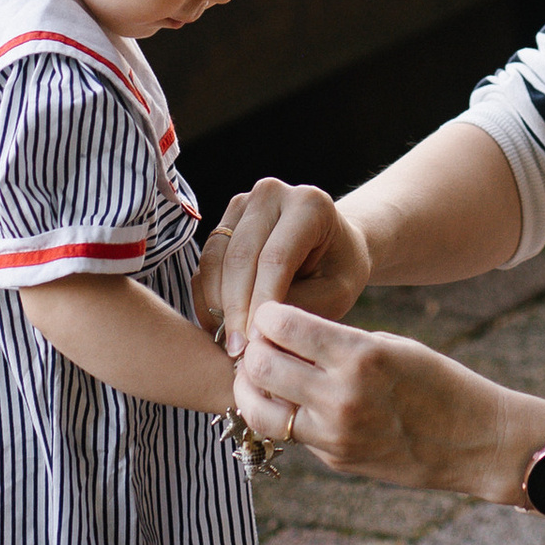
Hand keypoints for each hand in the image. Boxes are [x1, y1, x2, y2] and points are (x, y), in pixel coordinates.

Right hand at [198, 178, 371, 355]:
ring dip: (217, 305)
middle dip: (236, 309)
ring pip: (216, 260)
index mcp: (308, 204)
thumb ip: (300, 307)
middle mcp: (271, 193)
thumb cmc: (339, 271)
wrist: (332, 247)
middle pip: (240, 256)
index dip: (262, 303)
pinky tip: (218, 327)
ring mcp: (243, 204)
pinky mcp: (224, 221)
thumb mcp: (336, 293)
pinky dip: (208, 298)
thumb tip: (257, 330)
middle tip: (237, 351)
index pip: (276, 258)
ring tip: (228, 344)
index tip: (256, 343)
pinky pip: (205, 263)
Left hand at [233, 302, 544, 502]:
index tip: (270, 312)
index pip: (283, 326)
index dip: (269, 314)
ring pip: (261, 408)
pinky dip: (280, 411)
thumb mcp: (390, 346)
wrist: (476, 441)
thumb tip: (282, 335)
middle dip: (253, 348)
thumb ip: (337, 342)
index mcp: (360, 355)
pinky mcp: (334, 459)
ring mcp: (335, 434)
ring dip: (252, 387)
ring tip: (262, 373)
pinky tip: (290, 398)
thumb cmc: (436, 381)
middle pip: (261, 365)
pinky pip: (289, 431)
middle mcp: (342, 397)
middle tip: (260, 341)